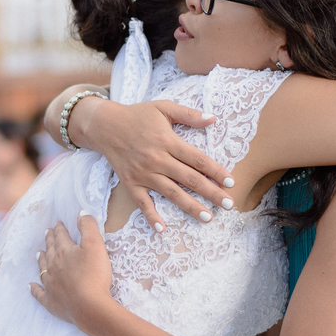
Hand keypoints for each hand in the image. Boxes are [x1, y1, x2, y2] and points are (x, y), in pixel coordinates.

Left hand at [31, 213, 115, 327]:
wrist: (89, 306)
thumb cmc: (94, 274)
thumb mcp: (95, 245)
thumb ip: (88, 227)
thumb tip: (81, 212)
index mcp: (64, 252)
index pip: (61, 237)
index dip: (60, 229)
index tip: (58, 224)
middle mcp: (53, 266)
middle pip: (50, 250)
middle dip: (49, 240)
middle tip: (46, 233)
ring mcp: (50, 284)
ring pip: (42, 268)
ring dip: (41, 260)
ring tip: (38, 253)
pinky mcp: (50, 301)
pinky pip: (39, 294)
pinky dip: (34, 289)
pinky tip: (30, 286)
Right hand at [84, 99, 233, 228]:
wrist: (104, 125)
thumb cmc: (136, 115)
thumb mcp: (163, 107)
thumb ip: (189, 114)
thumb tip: (213, 119)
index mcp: (167, 141)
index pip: (197, 160)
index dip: (216, 171)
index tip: (231, 182)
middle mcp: (157, 159)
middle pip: (189, 179)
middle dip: (211, 192)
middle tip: (229, 204)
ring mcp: (143, 173)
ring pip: (171, 193)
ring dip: (190, 206)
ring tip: (208, 217)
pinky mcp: (130, 183)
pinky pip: (142, 202)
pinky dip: (151, 216)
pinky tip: (162, 228)